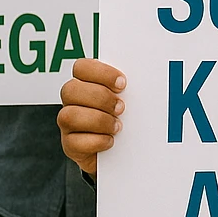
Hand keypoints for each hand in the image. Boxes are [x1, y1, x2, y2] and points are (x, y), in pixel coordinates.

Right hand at [57, 59, 126, 174]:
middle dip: (100, 98)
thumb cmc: (128, 118)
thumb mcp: (131, 98)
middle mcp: (72, 102)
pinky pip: (75, 142)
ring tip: (118, 126)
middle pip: (71, 89)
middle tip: (121, 107)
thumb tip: (150, 77)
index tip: (122, 84)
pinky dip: (97, 141)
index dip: (101, 73)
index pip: (81, 67)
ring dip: (99, 120)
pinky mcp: (70, 145)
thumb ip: (131, 87)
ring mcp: (67, 124)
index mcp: (86, 83)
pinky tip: (111, 140)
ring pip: (69, 116)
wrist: (124, 148)